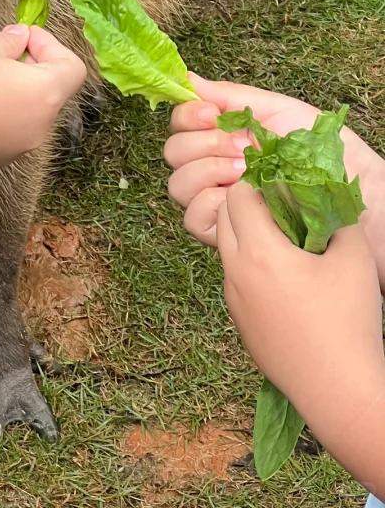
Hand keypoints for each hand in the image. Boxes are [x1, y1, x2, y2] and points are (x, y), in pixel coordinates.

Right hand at [0, 25, 86, 176]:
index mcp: (43, 96)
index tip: (18, 34)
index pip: (72, 68)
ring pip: (24, 111)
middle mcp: (37, 129)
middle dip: (25, 64)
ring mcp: (12, 149)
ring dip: (7, 88)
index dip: (50, 44)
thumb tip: (20, 41)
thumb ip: (7, 42)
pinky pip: (2, 129)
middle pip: (48, 90)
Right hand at [165, 75, 384, 257]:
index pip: (181, 124)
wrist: (356, 194)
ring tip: (245, 172)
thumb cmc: (328, 154)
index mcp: (225, 138)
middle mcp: (216, 169)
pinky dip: (210, 203)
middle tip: (240, 147)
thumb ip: (231, 97)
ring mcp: (220, 202)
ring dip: (206, 172)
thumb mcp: (280, 112)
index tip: (211, 114)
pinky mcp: (227, 234)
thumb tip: (188, 79)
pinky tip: (238, 197)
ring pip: (178, 184)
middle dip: (201, 144)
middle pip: (173, 153)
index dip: (187, 116)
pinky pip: (193, 218)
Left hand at [217, 181, 384, 443]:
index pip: (238, 195)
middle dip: (249, 208)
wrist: (340, 393)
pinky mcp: (239, 325)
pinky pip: (237, 282)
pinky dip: (253, 271)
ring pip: (228, 250)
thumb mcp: (354, 259)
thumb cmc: (349, 322)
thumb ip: (337, 217)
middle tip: (284, 212)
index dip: (260, 185)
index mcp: (258, 252)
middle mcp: (235, 273)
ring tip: (289, 248)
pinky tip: (288, 285)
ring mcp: (232, 301)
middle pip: (226, 219)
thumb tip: (325, 196)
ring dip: (249, 239)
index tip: (284, 189)